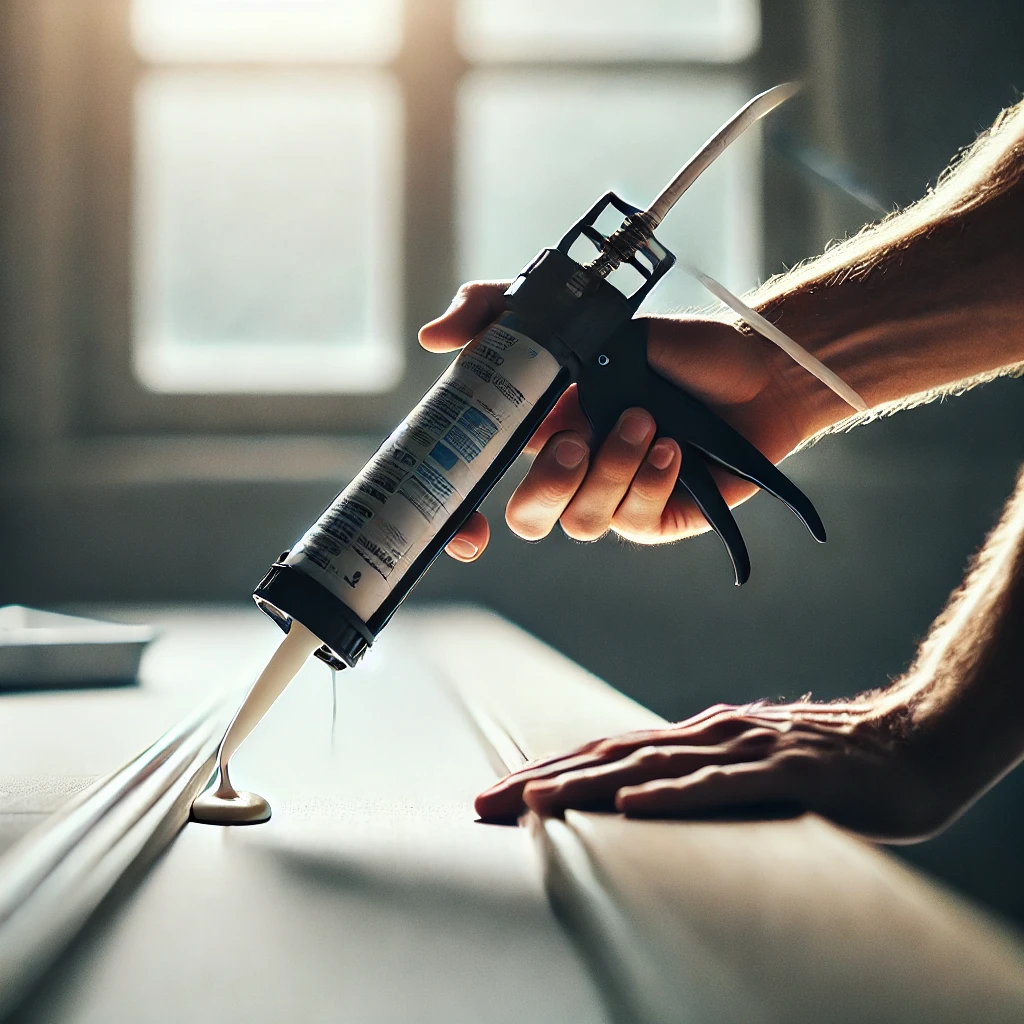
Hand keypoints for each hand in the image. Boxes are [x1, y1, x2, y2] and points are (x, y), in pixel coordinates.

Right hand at [419, 281, 812, 562]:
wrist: (754, 367)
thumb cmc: (674, 346)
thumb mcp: (589, 314)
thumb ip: (506, 312)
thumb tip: (433, 336)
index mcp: (543, 428)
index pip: (485, 481)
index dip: (463, 517)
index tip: (465, 526)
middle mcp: (573, 468)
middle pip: (528, 516)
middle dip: (546, 483)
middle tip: (577, 438)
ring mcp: (613, 496)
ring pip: (581, 519)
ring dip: (611, 468)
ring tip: (646, 421)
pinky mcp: (654, 516)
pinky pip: (631, 520)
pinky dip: (647, 481)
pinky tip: (671, 449)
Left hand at [473, 694, 963, 842]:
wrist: (912, 743)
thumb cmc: (828, 764)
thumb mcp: (749, 770)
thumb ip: (701, 779)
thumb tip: (645, 798)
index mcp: (697, 736)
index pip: (606, 752)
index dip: (548, 772)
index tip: (497, 795)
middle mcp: (710, 734)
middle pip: (610, 754)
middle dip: (543, 779)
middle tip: (484, 803)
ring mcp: (747, 748)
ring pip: (652, 765)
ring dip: (588, 784)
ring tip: (534, 801)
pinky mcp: (789, 772)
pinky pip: (722, 785)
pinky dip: (674, 794)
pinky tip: (633, 805)